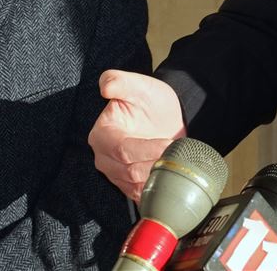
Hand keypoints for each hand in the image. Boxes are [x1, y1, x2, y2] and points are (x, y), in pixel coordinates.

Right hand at [88, 70, 186, 201]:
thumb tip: (106, 87)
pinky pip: (140, 195)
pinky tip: (168, 175)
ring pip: (136, 185)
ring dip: (158, 174)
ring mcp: (115, 175)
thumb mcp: (138, 85)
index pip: (122, 149)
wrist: (165, 116)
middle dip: (155, 162)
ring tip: (173, 160)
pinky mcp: (128, 186)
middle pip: (129, 170)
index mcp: (101, 135)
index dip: (146, 149)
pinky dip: (156, 188)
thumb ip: (119, 81)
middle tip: (175, 152)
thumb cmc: (151, 100)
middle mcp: (103, 158)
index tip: (168, 142)